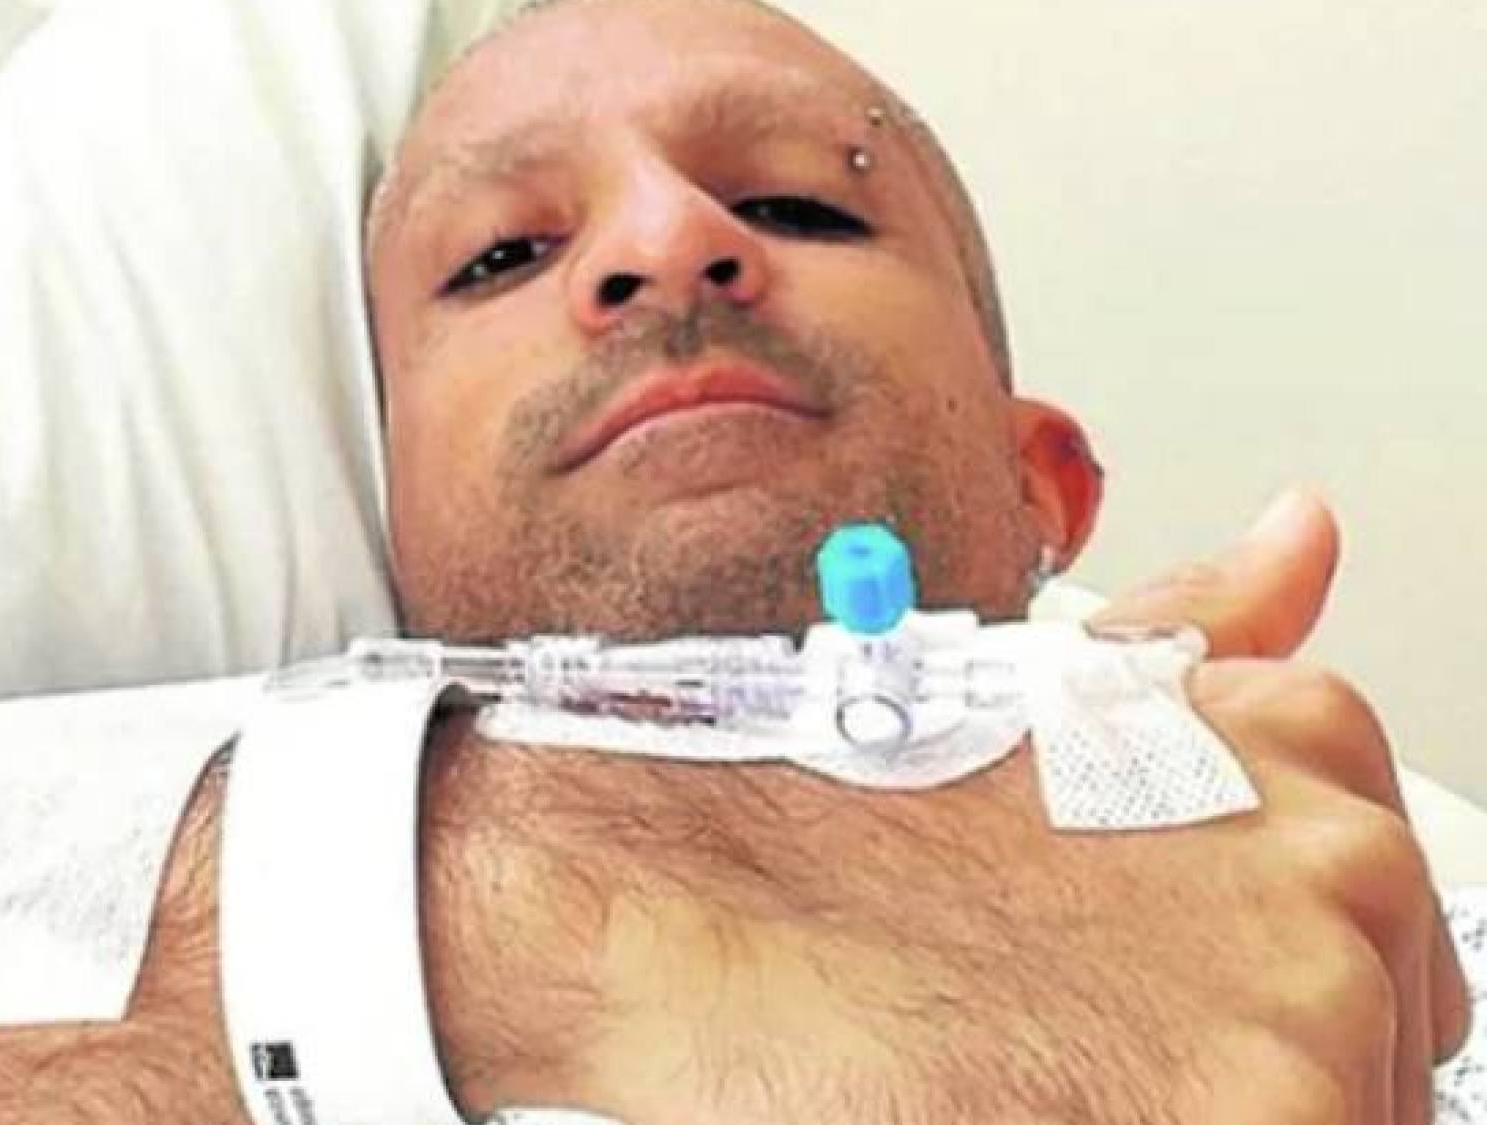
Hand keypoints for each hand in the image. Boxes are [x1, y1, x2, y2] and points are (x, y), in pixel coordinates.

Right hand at [429, 490, 1470, 1123]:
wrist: (656, 897)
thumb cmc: (814, 811)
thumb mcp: (1033, 695)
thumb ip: (1197, 630)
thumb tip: (1300, 528)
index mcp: (1302, 757)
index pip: (1381, 931)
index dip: (1241, 978)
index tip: (1136, 990)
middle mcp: (1337, 875)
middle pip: (1364, 1045)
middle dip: (1226, 1059)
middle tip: (1056, 1030)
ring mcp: (1306, 1020)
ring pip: (1324, 1113)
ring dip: (1175, 1096)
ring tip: (1031, 1066)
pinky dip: (1137, 1124)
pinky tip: (1031, 1099)